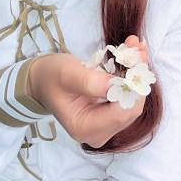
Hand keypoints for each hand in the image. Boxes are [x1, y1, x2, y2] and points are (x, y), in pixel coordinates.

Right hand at [27, 47, 146, 148]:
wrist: (42, 80)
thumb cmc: (50, 77)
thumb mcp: (66, 74)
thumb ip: (89, 82)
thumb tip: (118, 84)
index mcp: (84, 127)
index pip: (121, 112)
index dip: (132, 87)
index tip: (134, 57)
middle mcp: (98, 133)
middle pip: (131, 108)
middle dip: (136, 76)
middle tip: (137, 46)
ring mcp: (106, 127)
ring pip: (133, 101)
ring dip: (136, 74)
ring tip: (135, 47)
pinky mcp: (110, 118)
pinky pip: (128, 98)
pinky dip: (131, 77)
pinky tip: (131, 57)